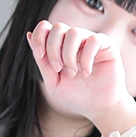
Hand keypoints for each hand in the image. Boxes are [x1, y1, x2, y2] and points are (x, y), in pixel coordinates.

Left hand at [26, 20, 135, 134]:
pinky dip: (86, 58)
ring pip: (74, 32)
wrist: (98, 108)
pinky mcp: (106, 45)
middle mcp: (74, 41)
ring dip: (69, 55)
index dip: (39, 37)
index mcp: (60, 47)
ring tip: (73, 73)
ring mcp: (90, 41)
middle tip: (58, 68)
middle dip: (53, 48)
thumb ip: (42, 61)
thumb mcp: (53, 82)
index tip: (40, 55)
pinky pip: (93, 40)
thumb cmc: (77, 97)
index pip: (46, 28)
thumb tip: (29, 35)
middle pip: (58, 27)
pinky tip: (86, 73)